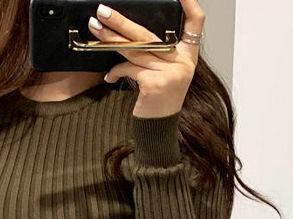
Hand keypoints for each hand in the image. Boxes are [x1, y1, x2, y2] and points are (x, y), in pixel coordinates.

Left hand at [87, 0, 203, 117]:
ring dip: (112, 38)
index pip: (197, 22)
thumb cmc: (158, 101)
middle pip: (150, 34)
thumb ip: (158, 54)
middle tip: (104, 11)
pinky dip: (117, 70)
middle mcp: (183, 62)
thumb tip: (129, 33)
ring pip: (136, 49)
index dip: (191, 4)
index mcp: (188, 56)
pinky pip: (130, 69)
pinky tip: (110, 75)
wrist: (158, 131)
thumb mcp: (165, 74)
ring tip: (96, 28)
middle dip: (123, 21)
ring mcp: (170, 72)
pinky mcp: (155, 83)